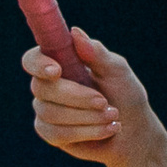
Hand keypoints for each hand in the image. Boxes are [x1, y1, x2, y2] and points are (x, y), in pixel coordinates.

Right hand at [26, 28, 154, 166]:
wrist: (133, 129)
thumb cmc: (124, 93)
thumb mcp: (116, 71)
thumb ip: (96, 53)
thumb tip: (75, 33)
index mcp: (60, 62)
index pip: (33, 59)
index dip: (38, 64)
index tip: (57, 71)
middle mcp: (47, 84)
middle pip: (41, 88)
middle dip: (76, 96)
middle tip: (104, 102)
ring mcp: (46, 109)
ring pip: (51, 113)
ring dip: (87, 116)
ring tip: (113, 116)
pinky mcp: (50, 133)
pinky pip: (57, 133)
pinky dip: (87, 132)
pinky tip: (107, 129)